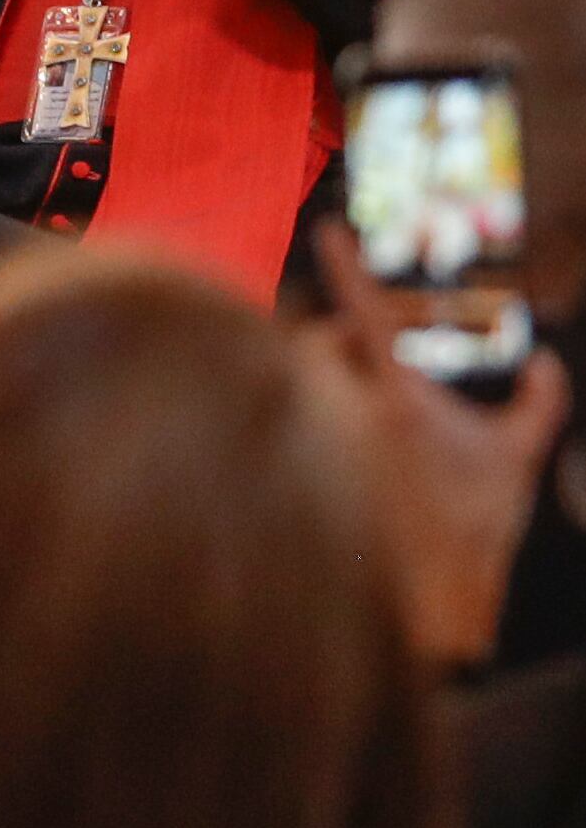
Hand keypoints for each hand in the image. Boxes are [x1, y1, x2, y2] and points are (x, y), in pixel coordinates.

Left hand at [307, 223, 573, 665]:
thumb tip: (548, 363)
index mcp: (398, 398)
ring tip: (344, 395)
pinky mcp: (298, 465)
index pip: (367, 315)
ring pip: (291, 380)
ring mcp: (316, 439)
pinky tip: (318, 433)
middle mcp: (346, 412)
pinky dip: (297, 414)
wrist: (431, 598)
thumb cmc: (473, 526)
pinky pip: (279, 418)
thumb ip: (538, 405)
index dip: (348, 267)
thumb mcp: (515, 460)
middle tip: (361, 353)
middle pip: (314, 344)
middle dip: (333, 341)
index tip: (330, 229)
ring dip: (311, 377)